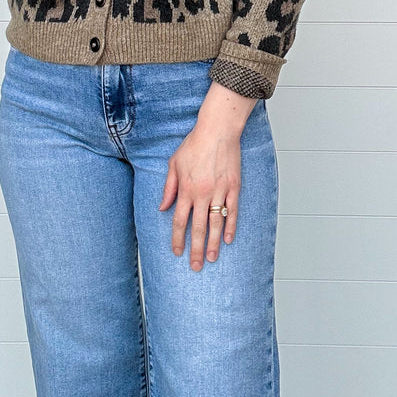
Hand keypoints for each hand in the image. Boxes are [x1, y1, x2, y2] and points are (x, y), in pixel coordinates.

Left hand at [158, 83, 255, 270]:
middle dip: (196, 250)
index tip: (177, 252)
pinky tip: (229, 239)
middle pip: (198, 228)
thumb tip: (163, 207)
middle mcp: (202, 194)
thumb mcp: (174, 164)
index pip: (180, 221)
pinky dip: (231, 226)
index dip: (178, 239)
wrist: (217, 130)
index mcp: (186, 190)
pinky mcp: (234, 187)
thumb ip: (169, 188)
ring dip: (214, 244)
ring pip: (216, 224)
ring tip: (212, 259)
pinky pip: (233, 212)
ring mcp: (219, 192)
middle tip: (196, 266)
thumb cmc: (195, 144)